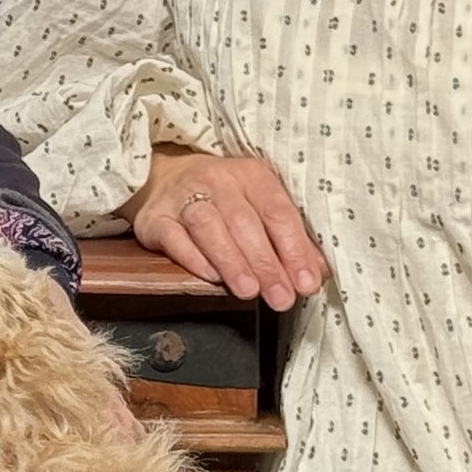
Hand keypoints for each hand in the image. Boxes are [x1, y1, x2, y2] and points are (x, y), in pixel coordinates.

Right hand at [127, 149, 326, 308]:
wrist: (163, 179)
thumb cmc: (224, 199)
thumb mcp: (260, 206)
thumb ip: (289, 238)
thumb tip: (315, 273)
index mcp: (251, 175)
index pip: (278, 211)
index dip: (294, 248)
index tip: (305, 282)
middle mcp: (217, 180)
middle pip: (244, 222)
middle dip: (265, 264)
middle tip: (281, 297)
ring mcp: (183, 197)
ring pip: (209, 227)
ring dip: (231, 261)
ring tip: (249, 291)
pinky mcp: (156, 218)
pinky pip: (175, 237)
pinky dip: (193, 258)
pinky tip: (211, 277)